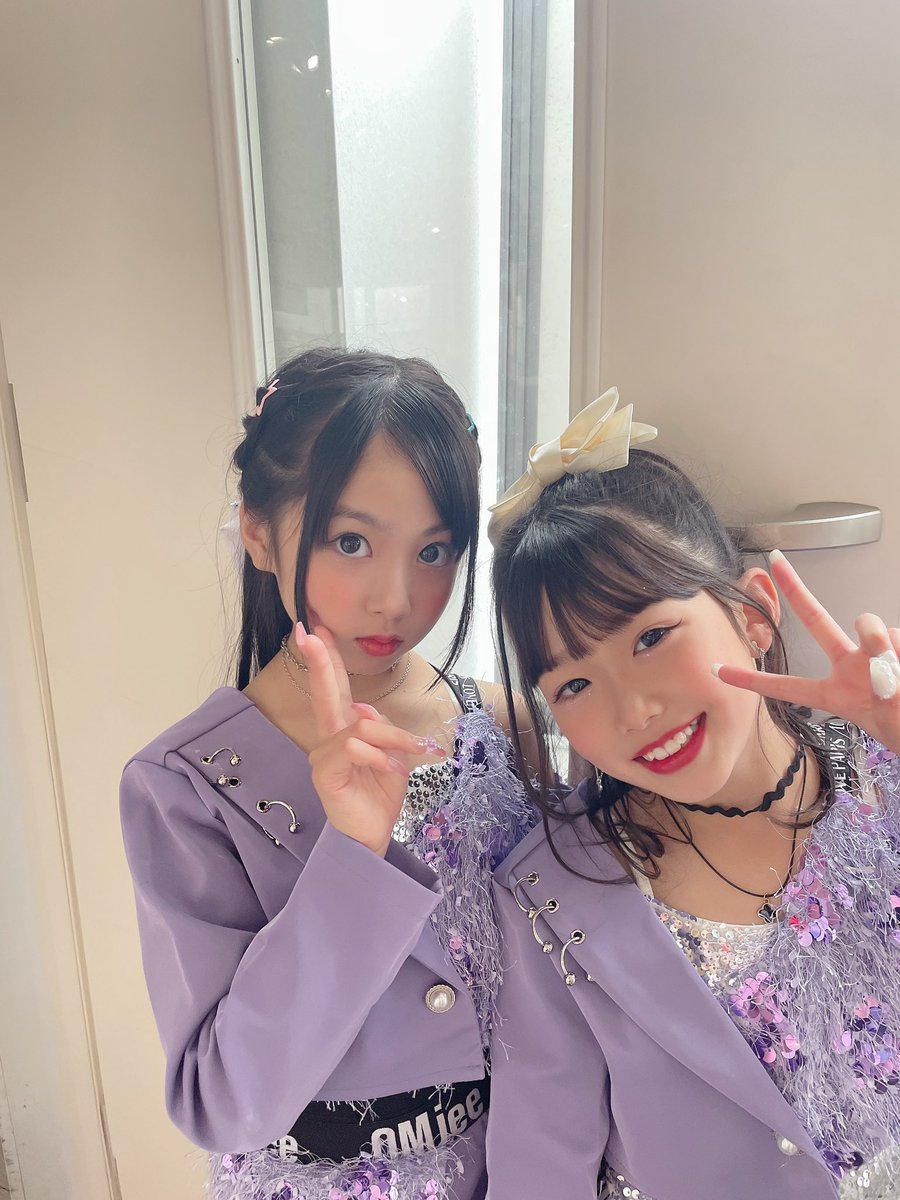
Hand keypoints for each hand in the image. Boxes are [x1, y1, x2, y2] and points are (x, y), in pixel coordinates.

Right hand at [300, 624, 444, 855]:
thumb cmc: (380, 796)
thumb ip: (380, 730)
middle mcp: (329, 739)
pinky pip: (355, 748)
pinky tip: (393, 770)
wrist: (372, 837)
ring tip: (414, 753)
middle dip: (321, 661)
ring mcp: (324, 756)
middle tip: (310, 633)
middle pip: (325, 693)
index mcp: (345, 731)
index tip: (315, 631)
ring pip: (360, 725)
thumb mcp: (391, 756)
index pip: (335, 689)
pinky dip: (381, 756)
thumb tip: (365, 711)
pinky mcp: (326, 773)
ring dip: (393, 737)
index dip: (326, 661)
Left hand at [713, 551, 899, 754]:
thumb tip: (881, 645)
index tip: (717, 670)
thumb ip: (881, 680)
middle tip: (776, 562)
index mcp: (835, 693)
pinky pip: (897, 634)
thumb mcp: (884, 719)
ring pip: (868, 624)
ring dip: (880, 639)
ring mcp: (875, 653)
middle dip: (796, 590)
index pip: (785, 686)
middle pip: (817, 620)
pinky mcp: (897, 643)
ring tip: (894, 676)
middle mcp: (850, 666)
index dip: (751, 680)